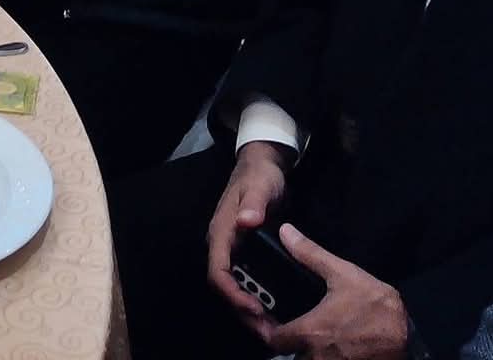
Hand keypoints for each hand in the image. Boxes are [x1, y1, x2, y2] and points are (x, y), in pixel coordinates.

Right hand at [207, 140, 293, 317]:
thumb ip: (254, 203)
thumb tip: (246, 221)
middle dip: (241, 306)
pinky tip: (274, 304)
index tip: (254, 307)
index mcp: (221, 232)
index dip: (232, 293)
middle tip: (267, 326)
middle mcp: (222, 244)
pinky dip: (256, 293)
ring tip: (272, 322)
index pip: (217, 271)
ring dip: (249, 304)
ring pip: (234, 284)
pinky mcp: (244, 251)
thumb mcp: (260, 186)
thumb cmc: (260, 176)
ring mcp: (233, 249)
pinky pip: (245, 278)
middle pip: (224, 284)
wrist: (263, 166)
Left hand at [257, 224, 410, 359]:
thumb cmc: (376, 306)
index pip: (273, 339)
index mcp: (310, 332)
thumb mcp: (344, 274)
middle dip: (288, 343)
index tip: (266, 318)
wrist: (410, 336)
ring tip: (308, 334)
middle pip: (290, 354)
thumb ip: (310, 254)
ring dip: (305, 351)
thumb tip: (285, 232)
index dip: (267, 328)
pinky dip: (323, 356)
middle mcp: (316, 356)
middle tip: (287, 325)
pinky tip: (328, 344)